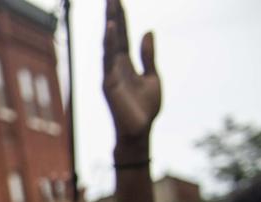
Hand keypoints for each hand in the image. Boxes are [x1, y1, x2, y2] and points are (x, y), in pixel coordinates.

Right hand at [102, 0, 160, 144]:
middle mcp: (115, 65)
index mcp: (127, 63)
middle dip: (113, 14)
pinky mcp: (109, 82)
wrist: (139, 131)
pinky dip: (108, 42)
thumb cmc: (144, 109)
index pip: (123, 34)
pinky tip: (110, 27)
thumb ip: (149, 56)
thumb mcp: (153, 77)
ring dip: (110, 22)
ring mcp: (110, 73)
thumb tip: (149, 31)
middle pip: (114, 34)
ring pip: (109, 42)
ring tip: (111, 3)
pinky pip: (107, 58)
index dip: (121, 17)